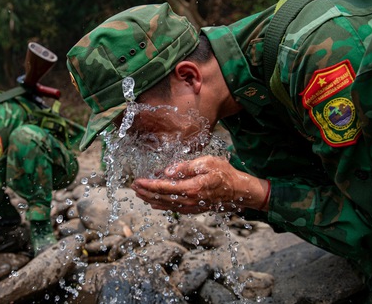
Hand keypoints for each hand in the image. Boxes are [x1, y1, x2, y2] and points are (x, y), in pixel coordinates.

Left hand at [131, 155, 269, 213]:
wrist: (239, 190)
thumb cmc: (224, 173)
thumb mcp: (206, 163)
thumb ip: (185, 167)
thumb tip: (166, 171)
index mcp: (191, 188)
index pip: (164, 187)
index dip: (149, 184)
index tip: (137, 180)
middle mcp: (189, 201)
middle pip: (161, 197)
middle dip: (145, 192)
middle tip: (133, 186)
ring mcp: (191, 207)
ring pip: (166, 204)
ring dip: (150, 199)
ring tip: (139, 193)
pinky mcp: (193, 209)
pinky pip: (173, 208)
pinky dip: (162, 205)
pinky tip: (154, 202)